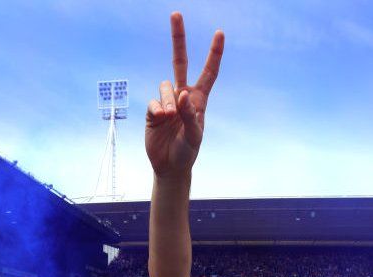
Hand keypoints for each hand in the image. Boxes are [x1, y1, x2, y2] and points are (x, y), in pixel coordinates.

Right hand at [145, 13, 223, 178]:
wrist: (169, 166)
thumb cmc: (187, 151)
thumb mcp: (195, 136)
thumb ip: (191, 116)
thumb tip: (182, 93)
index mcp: (199, 99)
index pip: (209, 72)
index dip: (214, 53)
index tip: (219, 33)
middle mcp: (183, 95)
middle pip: (179, 61)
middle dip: (178, 37)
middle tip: (175, 13)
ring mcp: (167, 101)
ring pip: (165, 85)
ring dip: (168, 100)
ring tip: (169, 117)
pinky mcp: (153, 110)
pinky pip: (153, 101)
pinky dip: (157, 109)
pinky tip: (161, 119)